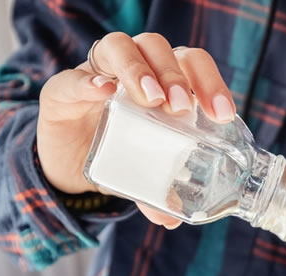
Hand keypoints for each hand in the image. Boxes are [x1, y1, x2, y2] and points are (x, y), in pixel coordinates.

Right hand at [36, 32, 236, 228]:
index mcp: (162, 81)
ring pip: (119, 46)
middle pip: (157, 47)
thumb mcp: (143, 173)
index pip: (192, 63)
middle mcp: (132, 68)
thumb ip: (156, 191)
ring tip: (151, 99)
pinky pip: (73, 77)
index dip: (211, 82)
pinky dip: (89, 82)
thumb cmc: (117, 154)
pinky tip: (103, 92)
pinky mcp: (61, 90)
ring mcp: (96, 74)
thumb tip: (172, 219)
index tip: (223, 114)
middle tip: (182, 108)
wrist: (66, 162)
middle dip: (175, 74)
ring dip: (139, 69)